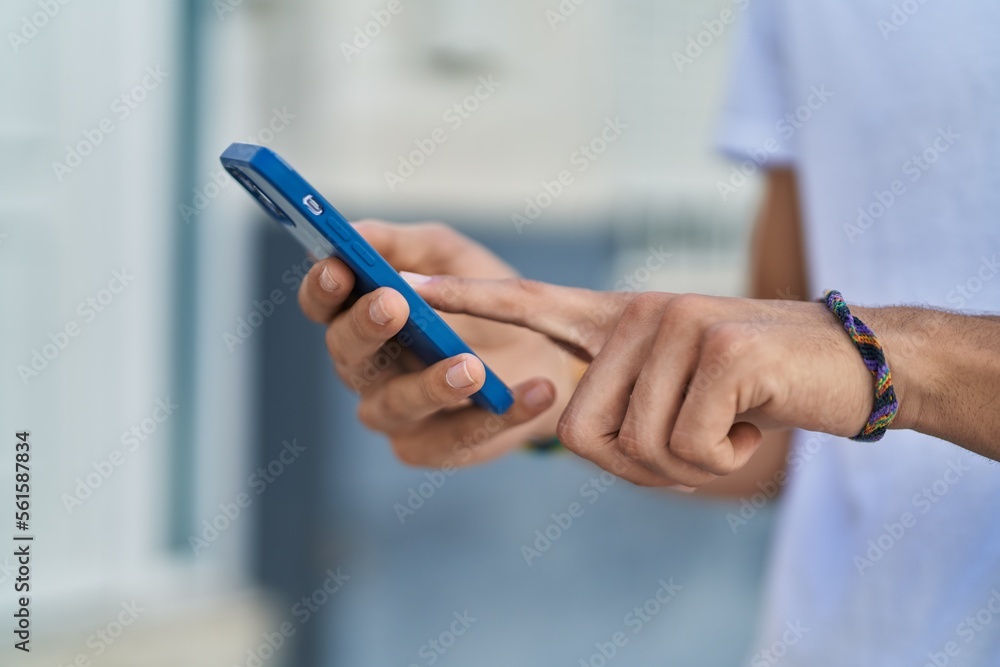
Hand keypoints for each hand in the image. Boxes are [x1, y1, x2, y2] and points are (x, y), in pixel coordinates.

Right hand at [297, 221, 580, 466]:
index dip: (322, 288)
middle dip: (366, 328)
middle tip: (394, 305)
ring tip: (471, 366)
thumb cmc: (482, 302)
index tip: (338, 268)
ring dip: (432, 385)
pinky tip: (533, 393)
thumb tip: (356, 232)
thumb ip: (403, 245)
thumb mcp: (451, 257)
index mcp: (360, 316)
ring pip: (395, 405)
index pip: (322, 304)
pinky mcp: (430, 447)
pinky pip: (455, 438)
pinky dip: (496, 417)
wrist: (541, 356)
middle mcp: (366, 368)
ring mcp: (394, 413)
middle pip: (346, 354)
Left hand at [406, 276, 884, 486]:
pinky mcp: (717, 348)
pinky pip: (685, 448)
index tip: (402, 280)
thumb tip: (571, 439)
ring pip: (632, 445)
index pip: (527, 302)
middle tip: (697, 446)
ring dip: (686, 464)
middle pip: (578, 429)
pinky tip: (754, 423)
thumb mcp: (676, 394)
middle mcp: (638, 312)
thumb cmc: (756, 391)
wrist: (851, 364)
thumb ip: (620, 404)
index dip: (465, 301)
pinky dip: (723, 459)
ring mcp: (675, 324)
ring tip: (731, 426)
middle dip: (635, 465)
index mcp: (619, 320)